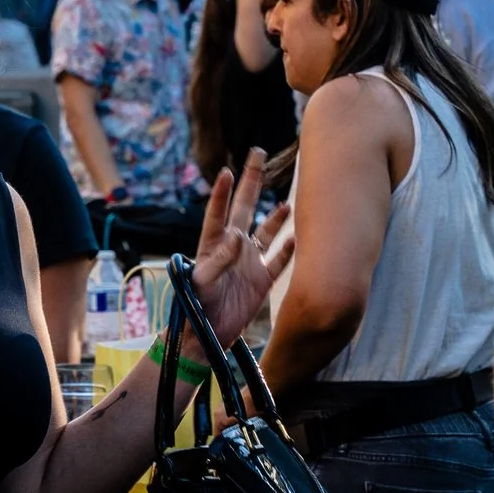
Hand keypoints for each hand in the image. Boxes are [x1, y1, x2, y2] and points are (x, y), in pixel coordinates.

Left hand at [188, 149, 288, 346]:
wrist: (207, 336)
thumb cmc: (196, 308)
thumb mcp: (202, 281)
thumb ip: (220, 258)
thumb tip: (237, 235)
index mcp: (212, 246)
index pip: (218, 212)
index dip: (222, 192)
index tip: (227, 171)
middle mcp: (232, 249)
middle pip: (244, 209)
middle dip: (251, 183)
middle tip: (257, 155)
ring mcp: (249, 263)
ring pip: (266, 232)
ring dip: (276, 216)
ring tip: (287, 200)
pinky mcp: (261, 282)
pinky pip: (279, 261)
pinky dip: (289, 249)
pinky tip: (298, 236)